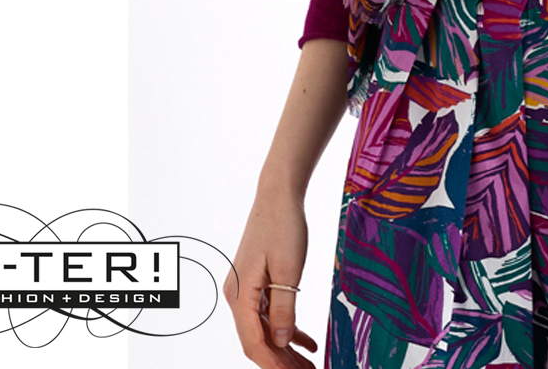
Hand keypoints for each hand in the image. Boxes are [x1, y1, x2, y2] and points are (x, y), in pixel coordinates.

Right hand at [223, 183, 320, 367]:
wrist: (278, 195)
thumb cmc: (282, 226)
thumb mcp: (287, 269)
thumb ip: (284, 308)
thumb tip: (281, 342)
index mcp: (241, 296)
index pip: (255, 343)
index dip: (274, 365)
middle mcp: (238, 297)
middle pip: (259, 340)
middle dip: (282, 362)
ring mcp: (247, 291)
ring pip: (266, 330)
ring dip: (286, 349)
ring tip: (309, 365)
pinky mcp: (257, 283)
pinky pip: (270, 314)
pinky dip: (287, 328)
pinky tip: (307, 341)